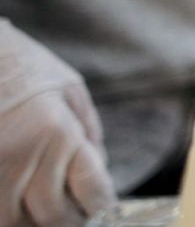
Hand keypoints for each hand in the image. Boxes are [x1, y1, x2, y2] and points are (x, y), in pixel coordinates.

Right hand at [0, 21, 114, 226]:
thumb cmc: (24, 68)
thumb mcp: (70, 91)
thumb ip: (88, 136)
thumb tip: (99, 173)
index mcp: (59, 134)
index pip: (93, 193)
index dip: (99, 205)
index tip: (98, 205)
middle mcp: (24, 156)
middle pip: (55, 216)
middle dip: (68, 218)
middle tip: (70, 207)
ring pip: (16, 223)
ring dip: (31, 219)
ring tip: (37, 201)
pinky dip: (7, 213)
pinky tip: (14, 197)